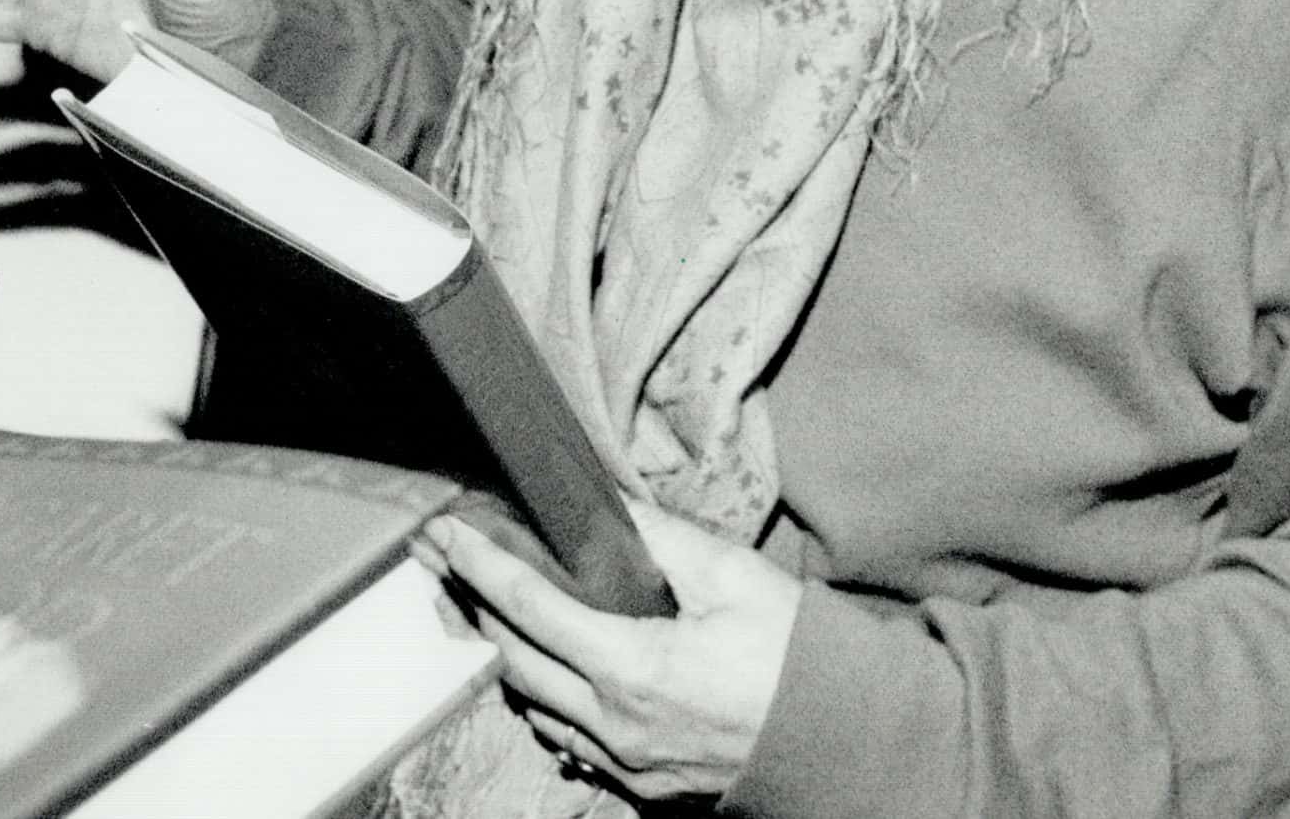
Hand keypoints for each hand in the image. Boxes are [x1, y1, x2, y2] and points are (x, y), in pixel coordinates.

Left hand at [423, 502, 799, 804]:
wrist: (845, 743)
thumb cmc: (794, 656)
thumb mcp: (732, 578)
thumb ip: (660, 539)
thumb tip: (603, 504)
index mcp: (634, 668)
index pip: (529, 608)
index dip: (480, 565)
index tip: (445, 531)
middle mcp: (615, 723)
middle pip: (513, 660)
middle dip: (471, 605)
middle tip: (446, 561)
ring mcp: (624, 762)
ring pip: (533, 706)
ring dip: (502, 654)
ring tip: (482, 606)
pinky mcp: (639, 784)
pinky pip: (567, 741)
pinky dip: (543, 699)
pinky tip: (541, 668)